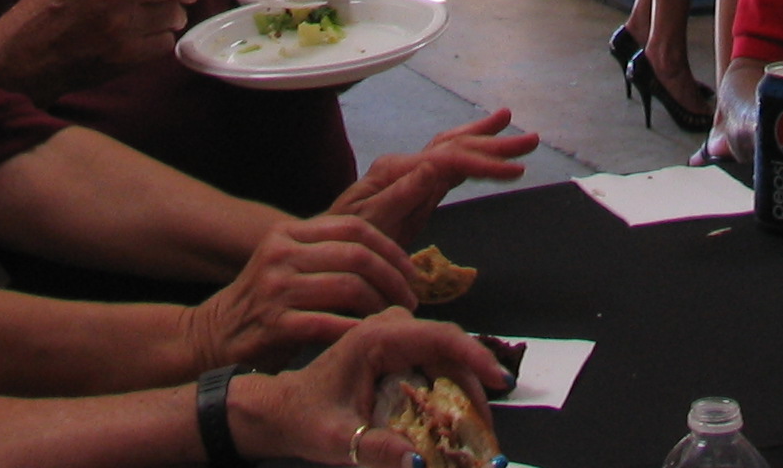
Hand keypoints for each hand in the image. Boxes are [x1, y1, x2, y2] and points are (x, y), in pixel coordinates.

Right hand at [187, 215, 415, 370]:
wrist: (214, 336)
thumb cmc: (264, 303)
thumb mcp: (288, 263)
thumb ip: (326, 253)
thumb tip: (389, 257)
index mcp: (289, 232)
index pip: (354, 228)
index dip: (391, 249)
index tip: (411, 272)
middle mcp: (281, 254)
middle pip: (357, 256)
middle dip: (393, 279)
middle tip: (411, 301)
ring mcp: (277, 288)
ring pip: (350, 288)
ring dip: (382, 307)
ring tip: (394, 321)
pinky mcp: (276, 325)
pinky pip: (332, 324)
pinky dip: (358, 332)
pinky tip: (371, 340)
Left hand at [231, 310, 509, 467]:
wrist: (281, 410)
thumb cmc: (306, 419)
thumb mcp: (339, 441)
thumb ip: (379, 451)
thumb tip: (420, 463)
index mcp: (375, 338)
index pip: (440, 337)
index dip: (475, 357)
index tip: (501, 382)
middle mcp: (389, 328)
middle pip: (448, 350)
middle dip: (473, 387)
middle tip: (485, 430)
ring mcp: (393, 336)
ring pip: (444, 357)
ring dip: (462, 390)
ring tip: (473, 430)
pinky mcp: (395, 349)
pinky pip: (432, 363)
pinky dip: (446, 390)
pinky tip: (451, 419)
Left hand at [331, 108, 539, 246]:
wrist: (323, 253)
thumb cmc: (342, 242)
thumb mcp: (368, 224)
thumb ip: (399, 195)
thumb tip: (433, 166)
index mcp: (397, 171)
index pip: (450, 159)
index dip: (484, 164)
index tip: (515, 172)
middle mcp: (405, 165)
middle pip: (456, 146)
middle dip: (494, 143)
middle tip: (532, 140)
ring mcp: (410, 174)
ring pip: (452, 148)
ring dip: (484, 138)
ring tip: (510, 123)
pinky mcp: (414, 188)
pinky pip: (447, 166)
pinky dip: (469, 155)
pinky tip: (483, 149)